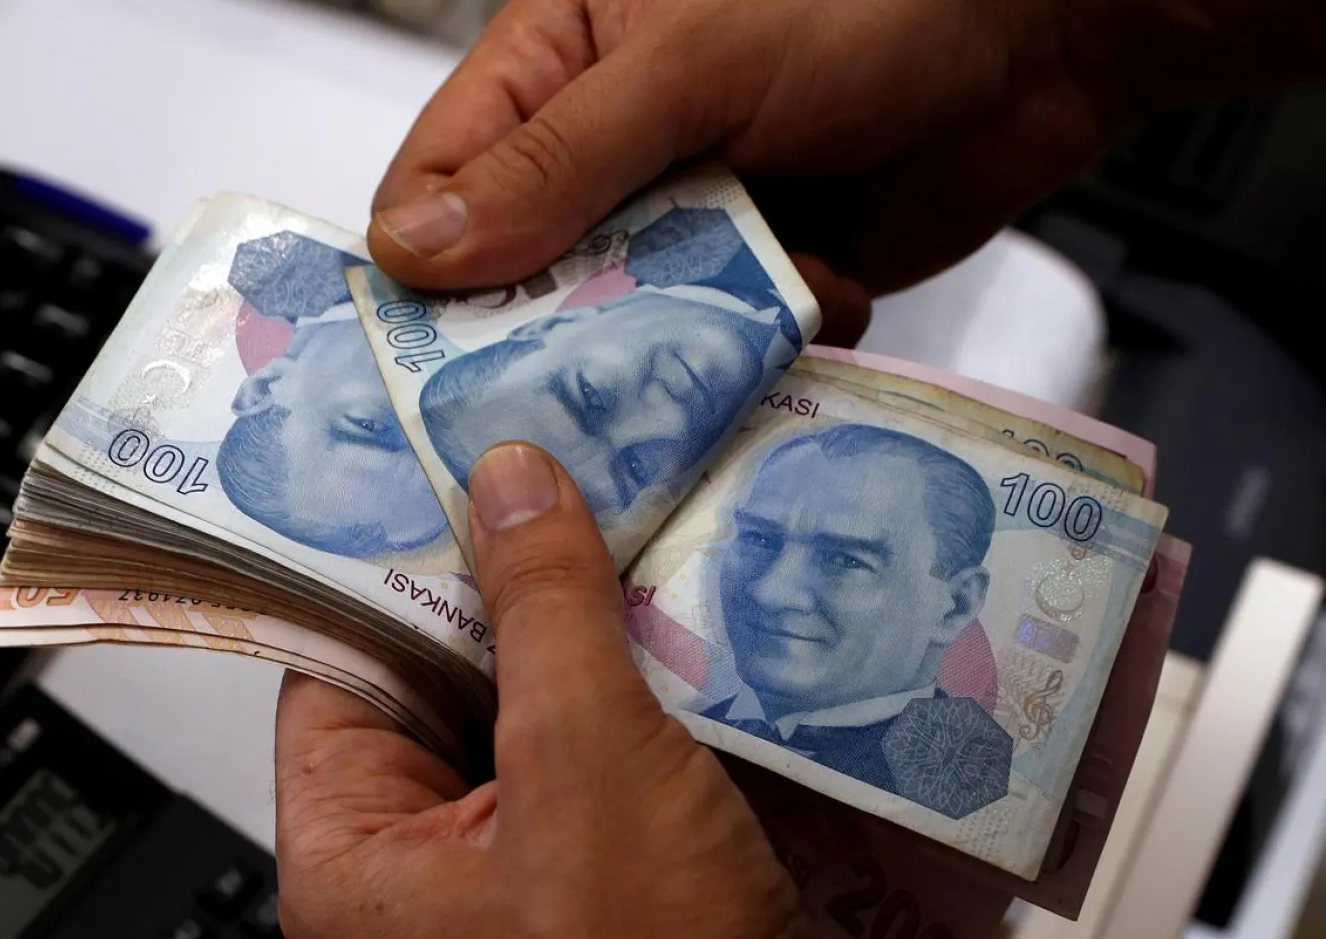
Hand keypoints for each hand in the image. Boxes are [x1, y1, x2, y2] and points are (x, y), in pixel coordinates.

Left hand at [274, 442, 836, 938]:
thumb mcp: (591, 771)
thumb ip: (545, 616)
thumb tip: (509, 484)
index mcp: (354, 853)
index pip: (336, 657)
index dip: (388, 556)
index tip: (445, 465)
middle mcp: (418, 874)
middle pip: (440, 683)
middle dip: (509, 591)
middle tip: (559, 482)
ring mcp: (513, 886)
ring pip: (529, 723)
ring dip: (584, 645)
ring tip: (629, 536)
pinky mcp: (599, 897)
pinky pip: (597, 771)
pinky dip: (636, 707)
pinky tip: (684, 638)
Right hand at [367, 0, 1324, 331]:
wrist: (1046, 34)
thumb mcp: (690, 65)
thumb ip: (556, 161)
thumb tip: (416, 247)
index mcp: (555, 66)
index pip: (439, 183)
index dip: (427, 274)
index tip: (431, 364)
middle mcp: (608, 155)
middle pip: (522, 280)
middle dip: (557, 331)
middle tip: (583, 380)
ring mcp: (687, 222)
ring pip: (624, 328)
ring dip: (673, 344)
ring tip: (732, 320)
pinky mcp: (760, 280)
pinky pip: (717, 351)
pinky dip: (759, 346)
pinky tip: (814, 296)